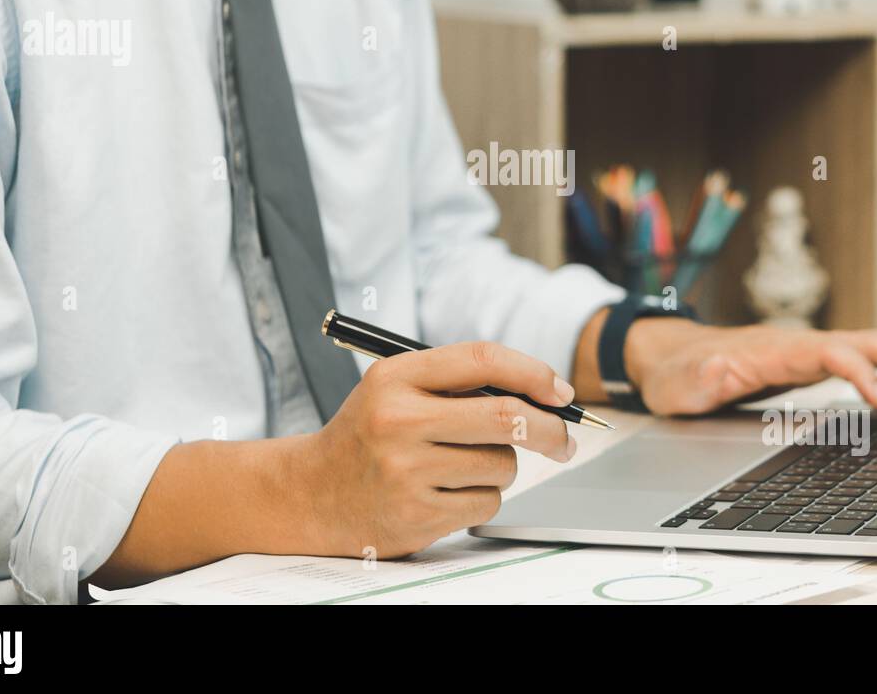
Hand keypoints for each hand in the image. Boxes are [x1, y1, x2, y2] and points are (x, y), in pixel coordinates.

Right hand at [290, 341, 577, 558]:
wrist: (311, 492)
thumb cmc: (370, 433)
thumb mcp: (397, 389)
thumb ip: (459, 382)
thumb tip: (545, 393)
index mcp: (396, 377)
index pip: (483, 360)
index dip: (534, 373)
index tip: (560, 392)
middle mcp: (398, 420)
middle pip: (507, 416)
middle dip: (551, 429)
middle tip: (565, 439)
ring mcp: (406, 471)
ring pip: (502, 465)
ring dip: (501, 466)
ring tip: (461, 465)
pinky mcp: (416, 515)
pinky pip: (486, 503)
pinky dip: (480, 498)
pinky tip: (445, 493)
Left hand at [619, 317, 876, 415]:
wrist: (667, 357)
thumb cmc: (676, 373)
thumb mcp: (680, 384)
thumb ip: (702, 377)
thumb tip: (721, 369)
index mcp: (773, 349)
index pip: (827, 353)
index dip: (857, 371)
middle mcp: (796, 344)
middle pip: (861, 341)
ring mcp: (804, 351)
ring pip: (866, 345)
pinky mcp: (807, 362)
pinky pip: (859, 357)